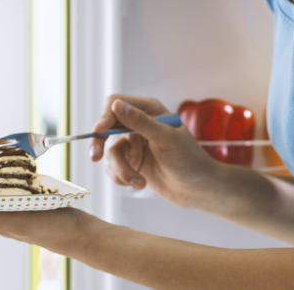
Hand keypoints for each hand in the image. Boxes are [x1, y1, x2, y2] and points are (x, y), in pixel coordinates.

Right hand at [89, 94, 222, 208]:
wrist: (199, 190)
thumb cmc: (189, 159)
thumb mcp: (165, 138)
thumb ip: (139, 121)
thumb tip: (116, 105)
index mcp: (149, 110)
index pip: (116, 104)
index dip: (104, 117)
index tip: (99, 133)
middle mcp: (139, 124)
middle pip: (106, 126)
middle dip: (100, 143)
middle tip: (95, 157)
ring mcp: (135, 144)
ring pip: (110, 152)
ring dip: (121, 169)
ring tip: (138, 182)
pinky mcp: (133, 163)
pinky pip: (114, 167)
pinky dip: (122, 177)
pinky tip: (138, 184)